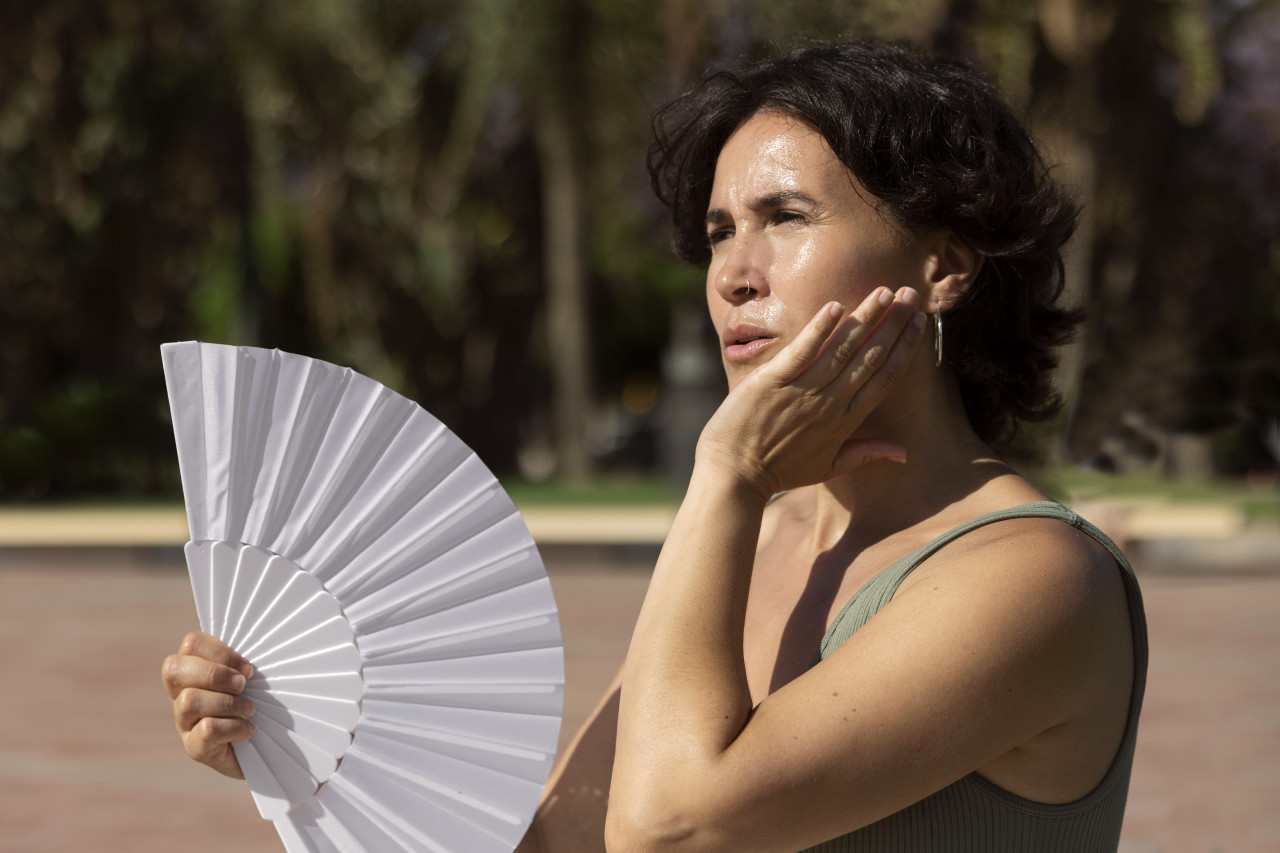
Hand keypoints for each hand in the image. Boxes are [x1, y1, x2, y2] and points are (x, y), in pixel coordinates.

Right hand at [160, 631, 255, 778]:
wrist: (269, 748)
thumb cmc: (263, 703)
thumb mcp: (256, 678)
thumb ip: (245, 662)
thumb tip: (253, 652)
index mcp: (196, 669)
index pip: (191, 644)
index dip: (219, 651)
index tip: (247, 668)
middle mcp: (182, 693)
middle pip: (174, 669)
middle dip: (214, 674)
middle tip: (243, 684)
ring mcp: (184, 722)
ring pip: (188, 701)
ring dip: (227, 703)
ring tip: (249, 709)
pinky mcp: (194, 747)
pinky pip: (206, 730)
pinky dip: (234, 727)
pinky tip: (248, 730)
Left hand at [697, 286, 925, 498]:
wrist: (734, 476)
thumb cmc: (779, 471)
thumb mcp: (827, 467)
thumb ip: (866, 454)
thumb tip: (904, 453)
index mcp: (846, 423)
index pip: (885, 378)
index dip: (904, 348)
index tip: (919, 322)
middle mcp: (830, 404)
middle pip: (871, 357)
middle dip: (894, 323)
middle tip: (911, 293)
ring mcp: (802, 391)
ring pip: (842, 349)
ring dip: (866, 318)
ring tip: (885, 291)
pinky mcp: (772, 381)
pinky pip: (802, 352)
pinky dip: (819, 329)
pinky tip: (836, 307)